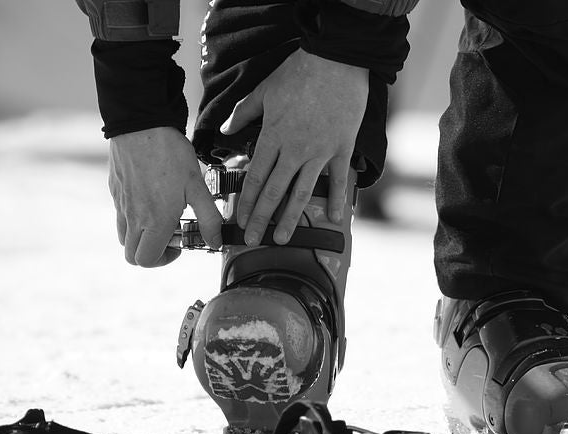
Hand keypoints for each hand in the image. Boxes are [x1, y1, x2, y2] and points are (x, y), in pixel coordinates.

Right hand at [108, 127, 222, 266]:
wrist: (141, 124)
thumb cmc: (170, 154)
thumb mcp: (198, 187)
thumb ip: (209, 218)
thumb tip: (216, 241)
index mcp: (155, 221)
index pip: (148, 260)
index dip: (164, 259)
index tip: (178, 245)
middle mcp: (134, 217)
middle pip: (132, 255)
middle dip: (151, 254)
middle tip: (169, 236)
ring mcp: (121, 205)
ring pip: (123, 237)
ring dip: (140, 237)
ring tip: (159, 218)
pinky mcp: (115, 191)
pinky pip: (120, 214)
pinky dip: (133, 217)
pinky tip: (150, 198)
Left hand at [220, 49, 368, 245]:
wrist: (337, 59)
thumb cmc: (299, 72)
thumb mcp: (265, 90)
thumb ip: (244, 113)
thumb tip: (226, 128)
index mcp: (273, 136)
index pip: (256, 177)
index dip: (247, 202)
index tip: (240, 221)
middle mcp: (295, 150)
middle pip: (274, 192)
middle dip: (262, 219)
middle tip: (253, 240)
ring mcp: (320, 152)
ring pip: (302, 192)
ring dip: (291, 218)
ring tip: (284, 238)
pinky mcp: (341, 148)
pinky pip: (338, 180)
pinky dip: (336, 200)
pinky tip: (332, 218)